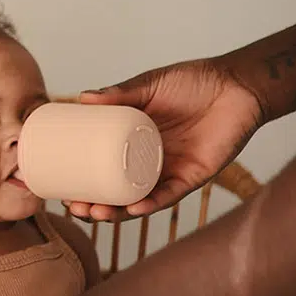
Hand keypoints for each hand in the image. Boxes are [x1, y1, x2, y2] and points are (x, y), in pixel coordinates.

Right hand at [69, 57, 262, 220]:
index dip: (81, 178)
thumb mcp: (149, 85)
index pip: (102, 164)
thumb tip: (82, 98)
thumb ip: (119, 92)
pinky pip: (169, 196)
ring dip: (117, 212)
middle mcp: (148, 159)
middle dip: (93, 203)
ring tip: (95, 213)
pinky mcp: (192, 176)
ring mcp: (168, 169)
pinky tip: (133, 209)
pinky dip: (151, 204)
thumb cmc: (193, 82)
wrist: (236, 85)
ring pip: (138, 199)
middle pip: (116, 189)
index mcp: (133, 139)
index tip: (60, 185)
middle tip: (73, 205)